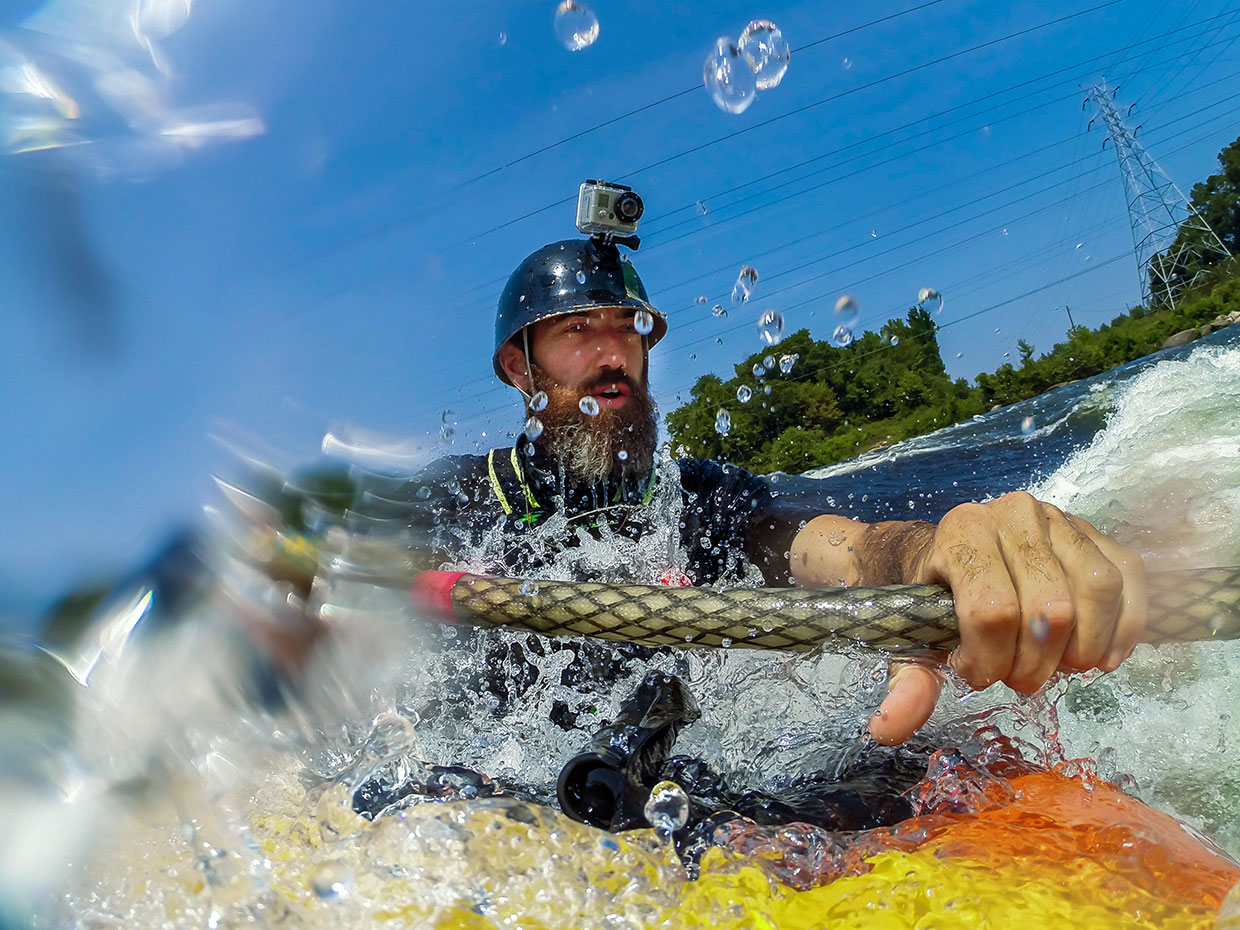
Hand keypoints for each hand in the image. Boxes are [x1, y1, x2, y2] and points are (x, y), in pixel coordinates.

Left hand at [868, 491, 1146, 745]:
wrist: (959, 551)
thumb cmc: (940, 598)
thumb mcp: (917, 635)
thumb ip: (909, 680)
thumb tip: (891, 727)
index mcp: (962, 532)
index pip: (992, 610)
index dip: (990, 660)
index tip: (977, 674)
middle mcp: (1014, 514)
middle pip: (1051, 608)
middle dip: (1038, 664)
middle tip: (1021, 679)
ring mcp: (1061, 520)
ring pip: (1098, 590)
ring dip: (1084, 648)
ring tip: (1059, 666)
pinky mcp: (1098, 535)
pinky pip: (1130, 580)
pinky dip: (1125, 629)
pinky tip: (1100, 657)